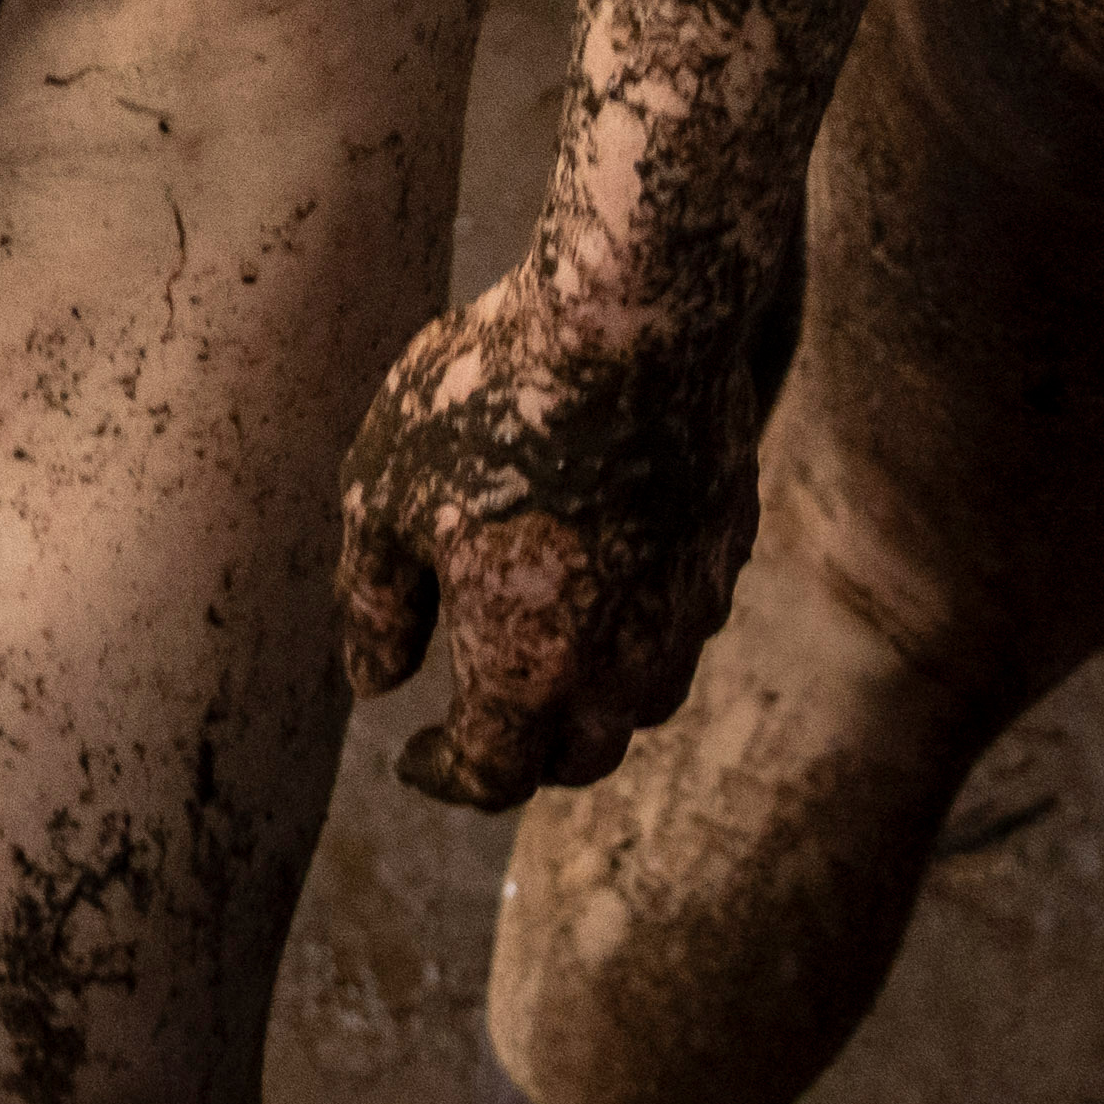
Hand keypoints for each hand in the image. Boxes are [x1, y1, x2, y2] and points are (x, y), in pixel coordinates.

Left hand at [344, 233, 786, 805]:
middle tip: (479, 723)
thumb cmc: (487, 406)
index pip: (494, 774)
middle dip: (526, 754)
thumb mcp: (380, 500)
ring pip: (644, 697)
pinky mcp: (728, 549)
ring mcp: (691, 611)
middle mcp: (626, 666)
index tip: (413, 757)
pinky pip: (683, 620)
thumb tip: (374, 682)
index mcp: (531, 671)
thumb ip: (375, 605)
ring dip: (591, 697)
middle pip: (579, 753)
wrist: (632, 326)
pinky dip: (638, 627)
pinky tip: (603, 576)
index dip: (448, 776)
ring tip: (538, 653)